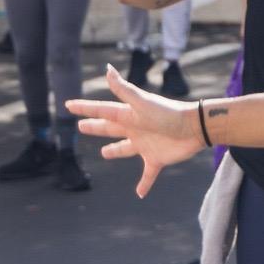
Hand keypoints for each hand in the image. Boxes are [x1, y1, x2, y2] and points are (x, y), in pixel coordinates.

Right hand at [69, 64, 206, 197]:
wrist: (194, 128)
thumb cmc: (168, 113)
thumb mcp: (142, 102)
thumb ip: (123, 89)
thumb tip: (107, 69)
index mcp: (128, 116)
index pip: (102, 111)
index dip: (85, 108)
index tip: (69, 105)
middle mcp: (134, 129)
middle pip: (109, 128)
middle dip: (95, 127)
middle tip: (81, 126)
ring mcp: (145, 145)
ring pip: (124, 149)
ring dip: (115, 151)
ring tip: (105, 153)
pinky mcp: (156, 159)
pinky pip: (147, 174)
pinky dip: (144, 184)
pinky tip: (139, 194)